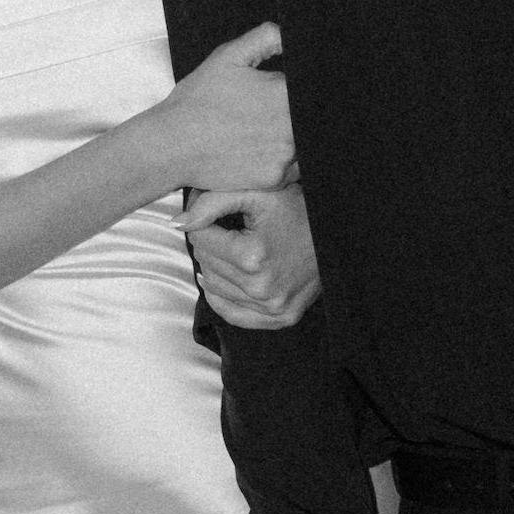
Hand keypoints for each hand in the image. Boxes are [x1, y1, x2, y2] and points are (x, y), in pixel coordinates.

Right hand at [157, 21, 295, 195]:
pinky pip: (292, 169)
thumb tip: (289, 35)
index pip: (312, 90)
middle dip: (292, 114)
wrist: (172, 145)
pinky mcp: (275, 179)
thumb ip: (266, 38)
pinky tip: (256, 150)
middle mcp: (292, 126)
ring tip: (257, 132)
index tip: (278, 96)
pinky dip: (280, 161)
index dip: (297, 92)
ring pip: (302, 143)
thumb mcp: (228, 57)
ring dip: (288, 137)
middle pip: (309, 118)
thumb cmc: (197, 101)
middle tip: (262, 114)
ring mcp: (286, 155)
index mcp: (286, 93)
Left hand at [184, 183, 318, 328]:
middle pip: (205, 262)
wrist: (336, 237)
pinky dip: (221, 297)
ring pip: (214, 287)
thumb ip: (212, 201)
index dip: (204, 221)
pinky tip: (224, 279)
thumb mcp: (257, 194)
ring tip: (231, 249)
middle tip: (226, 229)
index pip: (200, 238)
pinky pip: (232, 314)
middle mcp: (260, 288)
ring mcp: (270, 307)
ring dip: (215, 267)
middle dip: (210, 242)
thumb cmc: (297, 210)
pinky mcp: (279, 319)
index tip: (216, 213)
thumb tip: (177, 223)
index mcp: (252, 256)